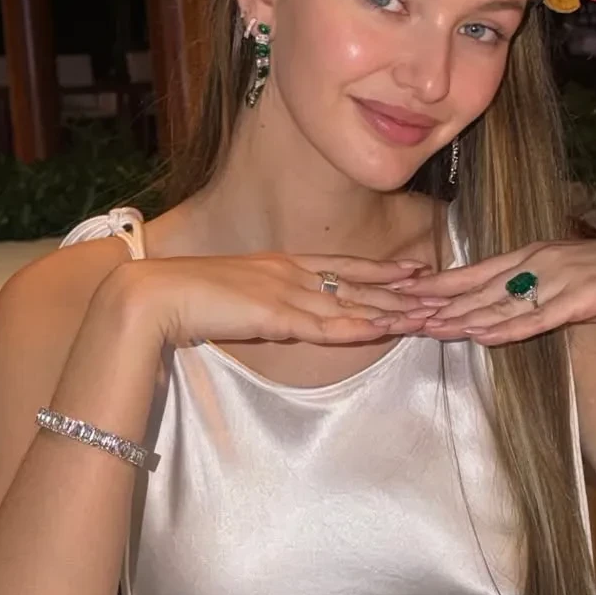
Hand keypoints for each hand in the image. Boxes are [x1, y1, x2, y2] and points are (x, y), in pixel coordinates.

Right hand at [116, 251, 447, 347]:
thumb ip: (266, 305)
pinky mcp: (275, 315)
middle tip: (442, 291)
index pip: (344, 265)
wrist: (153, 295)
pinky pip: (325, 325)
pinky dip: (357, 328)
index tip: (415, 267)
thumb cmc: (186, 297)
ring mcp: (285, 292)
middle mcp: (291, 272)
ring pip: (351, 304)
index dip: (382, 268)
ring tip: (428, 316)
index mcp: (281, 264)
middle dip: (402, 290)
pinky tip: (383, 330)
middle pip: (359, 283)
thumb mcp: (238, 297)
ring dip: (391, 312)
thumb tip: (283, 316)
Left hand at [379, 232, 595, 345]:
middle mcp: (537, 263)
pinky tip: (483, 337)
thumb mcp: (567, 282)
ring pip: (499, 304)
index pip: (473, 272)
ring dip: (461, 319)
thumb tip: (503, 311)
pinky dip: (507, 329)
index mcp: (531, 256)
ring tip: (426, 330)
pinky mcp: (580, 299)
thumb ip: (534, 293)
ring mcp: (558, 279)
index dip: (437, 285)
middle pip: (476, 287)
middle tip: (399, 317)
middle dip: (435, 304)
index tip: (404, 295)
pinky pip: (537, 317)